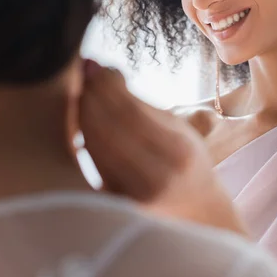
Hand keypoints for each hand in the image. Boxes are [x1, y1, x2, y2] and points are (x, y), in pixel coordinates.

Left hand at [79, 60, 245, 234]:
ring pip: (96, 146)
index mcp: (178, 152)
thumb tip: (103, 73)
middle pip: (109, 129)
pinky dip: (84, 135)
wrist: (196, 211)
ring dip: (83, 113)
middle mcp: (156, 177)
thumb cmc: (185, 161)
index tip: (94, 65)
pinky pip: (94, 162)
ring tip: (81, 91)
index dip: (106, 86)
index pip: (130, 113)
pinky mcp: (117, 204)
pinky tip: (82, 117)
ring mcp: (134, 195)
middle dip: (90, 96)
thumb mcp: (176, 129)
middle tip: (81, 74)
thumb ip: (140, 105)